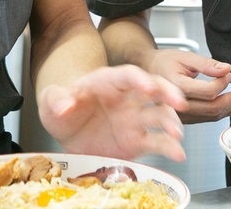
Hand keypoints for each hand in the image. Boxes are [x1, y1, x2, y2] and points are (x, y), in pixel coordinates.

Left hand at [38, 65, 187, 161]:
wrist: (66, 129)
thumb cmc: (62, 106)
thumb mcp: (51, 100)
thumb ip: (57, 99)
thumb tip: (65, 106)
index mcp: (108, 82)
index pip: (128, 75)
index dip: (139, 79)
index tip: (148, 86)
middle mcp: (127, 98)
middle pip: (154, 89)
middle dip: (168, 93)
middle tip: (179, 102)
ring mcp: (135, 119)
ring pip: (160, 116)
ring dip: (171, 123)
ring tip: (177, 134)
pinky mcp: (138, 140)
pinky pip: (157, 142)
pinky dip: (169, 148)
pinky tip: (178, 154)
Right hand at [145, 49, 230, 123]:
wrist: (147, 73)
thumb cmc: (163, 62)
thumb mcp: (185, 57)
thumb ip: (206, 64)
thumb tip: (226, 69)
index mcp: (176, 88)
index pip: (208, 92)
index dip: (222, 82)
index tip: (228, 73)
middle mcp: (177, 106)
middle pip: (213, 108)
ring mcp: (181, 115)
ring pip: (212, 115)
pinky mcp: (186, 118)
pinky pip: (208, 118)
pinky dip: (224, 111)